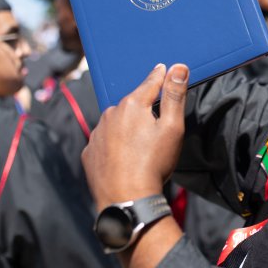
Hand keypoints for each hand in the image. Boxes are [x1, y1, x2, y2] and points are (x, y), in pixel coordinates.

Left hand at [82, 63, 188, 209]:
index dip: (161, 76)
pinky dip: (114, 144)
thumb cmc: (153, 163)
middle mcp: (110, 114)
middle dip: (144, 107)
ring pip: (117, 122)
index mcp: (132, 105)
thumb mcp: (172, 127)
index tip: (164, 69)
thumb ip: (174, 95)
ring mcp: (97, 134)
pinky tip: (125, 157)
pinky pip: (104, 141)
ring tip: (141, 145)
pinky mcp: (90, 152)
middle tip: (158, 122)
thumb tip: (178, 67)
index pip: (151, 82)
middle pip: (133, 103)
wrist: (126, 200)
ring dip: (128, 126)